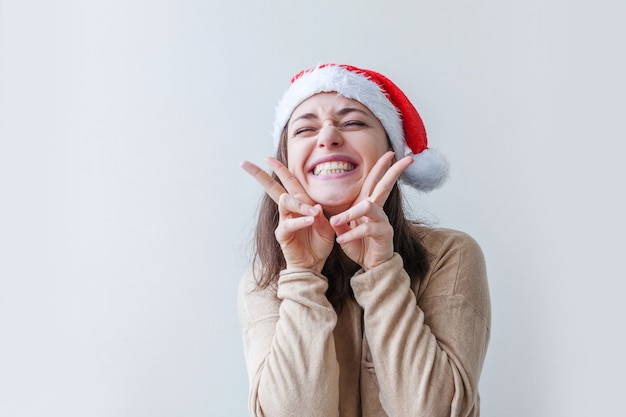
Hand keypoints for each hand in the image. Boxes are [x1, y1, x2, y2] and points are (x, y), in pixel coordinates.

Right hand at [240, 158, 334, 272]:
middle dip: (259, 174)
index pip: (288, 181)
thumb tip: (316, 206)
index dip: (278, 169)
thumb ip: (321, 216)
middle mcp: (289, 209)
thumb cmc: (320, 243)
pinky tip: (310, 221)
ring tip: (313, 212)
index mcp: (300, 203)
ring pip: (285, 202)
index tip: (267, 157)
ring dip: (299, 204)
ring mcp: (284, 221)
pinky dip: (301, 221)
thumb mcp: (327, 227)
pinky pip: (290, 224)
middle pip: (272, 187)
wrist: (314, 264)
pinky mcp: (283, 234)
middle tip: (245, 164)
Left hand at [329, 151, 413, 269]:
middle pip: (385, 186)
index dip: (381, 167)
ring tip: (336, 222)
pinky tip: (342, 241)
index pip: (374, 182)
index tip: (390, 152)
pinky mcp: (383, 234)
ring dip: (350, 213)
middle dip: (394, 171)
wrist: (370, 267)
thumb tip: (326, 212)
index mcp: (368, 206)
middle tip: (404, 158)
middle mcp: (377, 210)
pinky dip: (352, 234)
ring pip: (368, 207)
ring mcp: (382, 221)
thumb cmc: (358, 247)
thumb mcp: (343, 232)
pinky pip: (367, 229)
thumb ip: (338, 220)